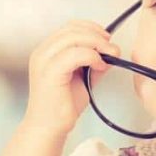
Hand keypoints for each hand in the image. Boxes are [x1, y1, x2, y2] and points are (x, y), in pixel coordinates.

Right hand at [22, 20, 120, 135]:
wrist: (49, 127)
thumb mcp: (83, 78)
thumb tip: (111, 51)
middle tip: (112, 47)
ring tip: (109, 56)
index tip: (107, 38)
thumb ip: (94, 63)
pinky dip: (92, 56)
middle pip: (72, 29)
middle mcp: (42, 52)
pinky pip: (75, 54)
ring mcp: (44, 61)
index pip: (69, 27)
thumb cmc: (62, 105)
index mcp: (47, 51)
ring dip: (97, 43)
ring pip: (74, 37)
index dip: (91, 28)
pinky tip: (100, 66)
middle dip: (97, 34)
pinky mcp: (50, 72)